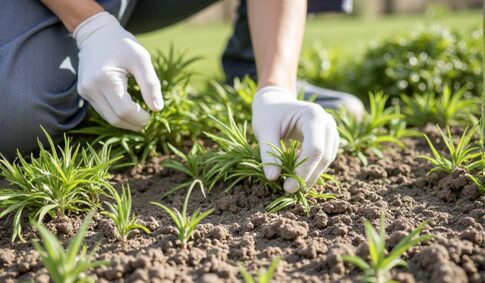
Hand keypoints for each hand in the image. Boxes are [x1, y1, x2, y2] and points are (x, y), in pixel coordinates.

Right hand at [74, 12, 162, 130]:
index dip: (140, 117)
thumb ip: (150, 85)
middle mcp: (91, 88)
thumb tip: (158, 109)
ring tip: (140, 115)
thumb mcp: (141, 60)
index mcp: (105, 79)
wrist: (96, 33)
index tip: (152, 114)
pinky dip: (117, 114)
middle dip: (134, 124)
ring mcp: (85, 91)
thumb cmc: (122, 45)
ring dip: (126, 121)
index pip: (124, 110)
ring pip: (108, 118)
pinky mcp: (84, 93)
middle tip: (148, 119)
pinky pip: (103, 111)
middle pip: (115, 119)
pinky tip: (129, 109)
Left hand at [252, 86, 339, 192]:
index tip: (288, 187)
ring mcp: (331, 131)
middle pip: (324, 156)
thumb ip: (269, 154)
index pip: (315, 149)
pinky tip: (295, 172)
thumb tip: (272, 178)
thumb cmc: (268, 113)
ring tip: (290, 182)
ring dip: (310, 174)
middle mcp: (328, 122)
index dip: (303, 171)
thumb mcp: (264, 131)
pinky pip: (324, 159)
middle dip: (307, 176)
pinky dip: (311, 169)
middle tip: (288, 190)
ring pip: (326, 160)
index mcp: (313, 115)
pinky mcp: (329, 139)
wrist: (276, 102)